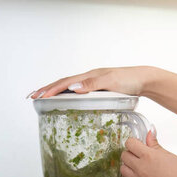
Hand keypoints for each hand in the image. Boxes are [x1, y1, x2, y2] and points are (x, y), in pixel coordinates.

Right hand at [28, 66, 155, 98]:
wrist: (145, 80)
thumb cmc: (130, 80)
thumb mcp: (111, 82)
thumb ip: (92, 84)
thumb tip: (72, 87)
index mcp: (89, 76)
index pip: (64, 83)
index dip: (50, 90)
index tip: (37, 96)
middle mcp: (89, 78)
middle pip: (63, 83)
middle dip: (46, 89)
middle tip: (32, 96)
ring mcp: (93, 83)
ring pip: (69, 87)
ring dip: (55, 91)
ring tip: (42, 97)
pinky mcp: (99, 89)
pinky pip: (78, 91)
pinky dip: (67, 94)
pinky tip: (66, 99)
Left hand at [120, 130, 176, 176]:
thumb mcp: (169, 156)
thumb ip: (155, 144)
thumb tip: (150, 132)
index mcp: (148, 156)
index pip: (130, 143)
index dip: (134, 143)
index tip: (138, 145)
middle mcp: (140, 168)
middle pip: (124, 155)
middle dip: (130, 153)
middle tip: (139, 156)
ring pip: (122, 169)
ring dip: (128, 166)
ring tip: (139, 168)